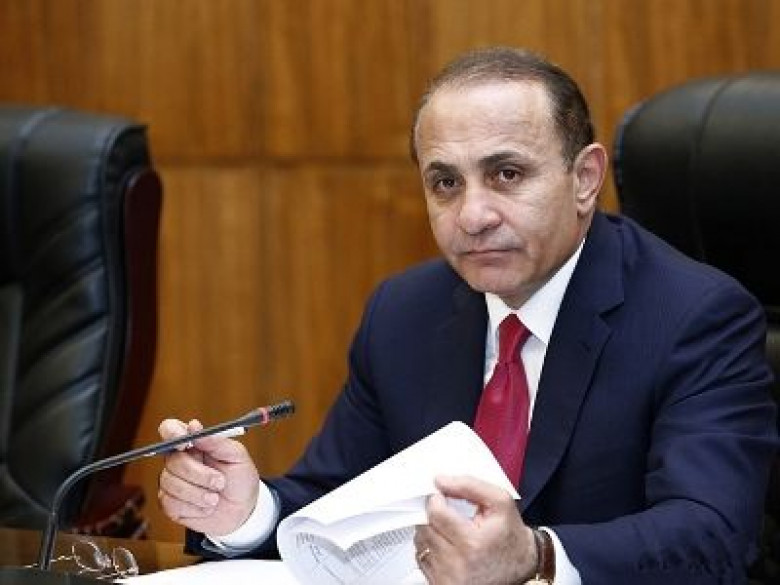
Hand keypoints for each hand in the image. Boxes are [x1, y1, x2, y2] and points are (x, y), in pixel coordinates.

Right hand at [157, 418, 259, 535]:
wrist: (243, 509)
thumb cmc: (240, 478)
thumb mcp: (237, 456)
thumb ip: (216, 441)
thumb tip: (194, 426)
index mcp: (193, 444)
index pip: (170, 429)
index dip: (171, 433)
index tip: (184, 444)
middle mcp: (178, 461)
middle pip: (172, 461)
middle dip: (199, 474)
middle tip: (220, 481)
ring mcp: (171, 482)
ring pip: (171, 483)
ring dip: (198, 493)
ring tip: (215, 498)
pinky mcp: (170, 505)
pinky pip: (171, 504)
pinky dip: (194, 507)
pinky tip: (206, 507)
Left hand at [414, 475, 535, 584]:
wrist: (520, 566)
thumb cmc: (509, 534)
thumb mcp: (500, 502)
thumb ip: (470, 485)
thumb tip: (440, 481)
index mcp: (472, 542)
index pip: (435, 513)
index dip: (436, 499)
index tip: (442, 496)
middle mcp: (457, 564)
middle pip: (425, 527)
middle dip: (432, 515)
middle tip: (447, 512)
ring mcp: (447, 578)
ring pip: (420, 543)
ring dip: (430, 531)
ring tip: (449, 529)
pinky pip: (422, 559)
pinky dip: (430, 548)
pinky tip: (447, 545)